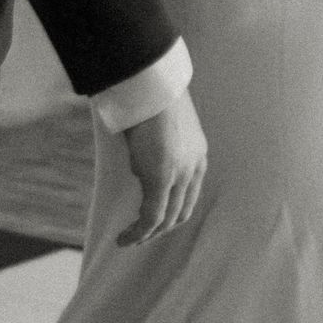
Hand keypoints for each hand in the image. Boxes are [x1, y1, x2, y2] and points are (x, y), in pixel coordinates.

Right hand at [116, 87, 207, 245]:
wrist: (150, 82)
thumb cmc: (149, 98)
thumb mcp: (162, 128)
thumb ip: (159, 151)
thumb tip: (142, 167)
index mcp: (198, 155)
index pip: (190, 196)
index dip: (172, 213)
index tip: (154, 220)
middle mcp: (194, 167)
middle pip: (181, 212)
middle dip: (160, 228)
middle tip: (140, 236)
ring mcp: (180, 174)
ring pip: (166, 218)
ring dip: (147, 234)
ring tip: (129, 240)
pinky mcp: (161, 177)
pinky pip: (151, 216)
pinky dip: (138, 232)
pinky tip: (124, 238)